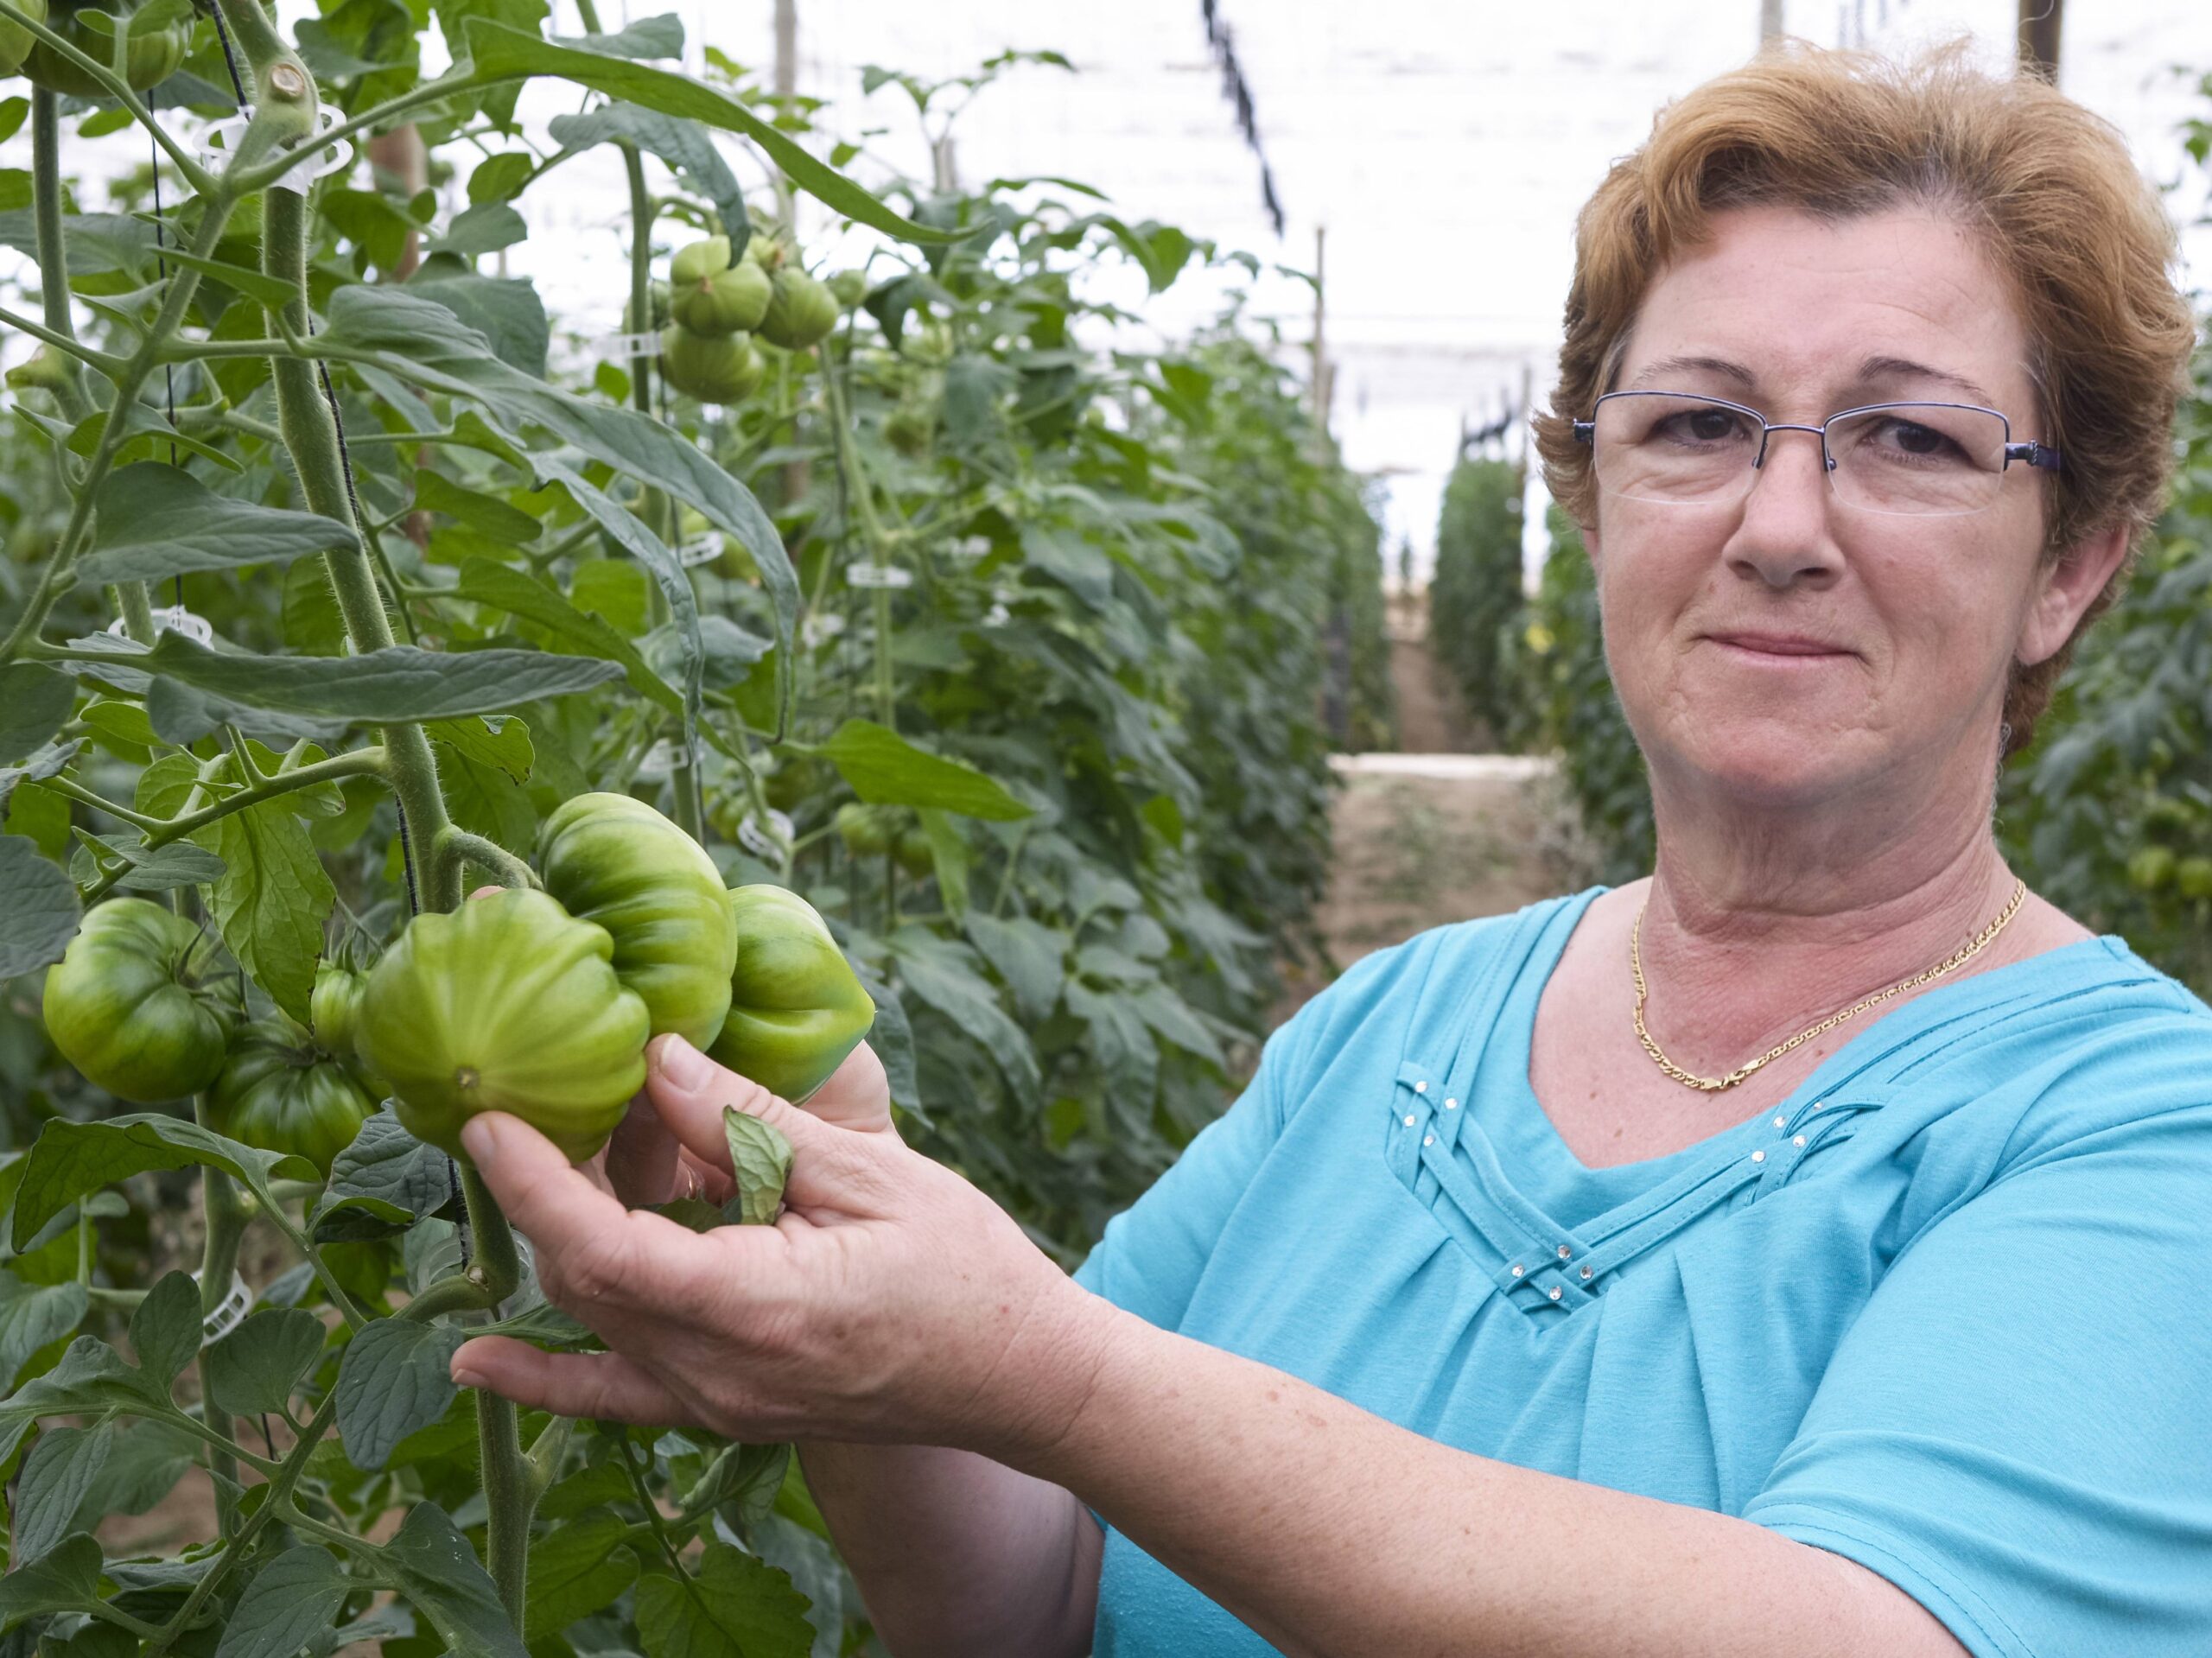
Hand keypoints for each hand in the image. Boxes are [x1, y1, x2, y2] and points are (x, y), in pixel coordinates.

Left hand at [449, 1033, 1112, 1459]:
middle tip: (535, 1096)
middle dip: (542, 1186)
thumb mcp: (866, 1172)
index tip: (489, 1118)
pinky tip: (477, 1359)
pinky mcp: (722, 1410)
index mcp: (759, 1307)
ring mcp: (716, 1403)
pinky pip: (614, 1394)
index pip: (608, 1248)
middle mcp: (719, 1373)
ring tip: (542, 1150)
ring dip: (560, 1235)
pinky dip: (543, 1376)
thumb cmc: (962, 1265)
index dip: (536, 1184)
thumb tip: (654, 1056)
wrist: (1013, 1373)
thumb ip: (750, 1121)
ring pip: (595, 1316)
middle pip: (585, 1276)